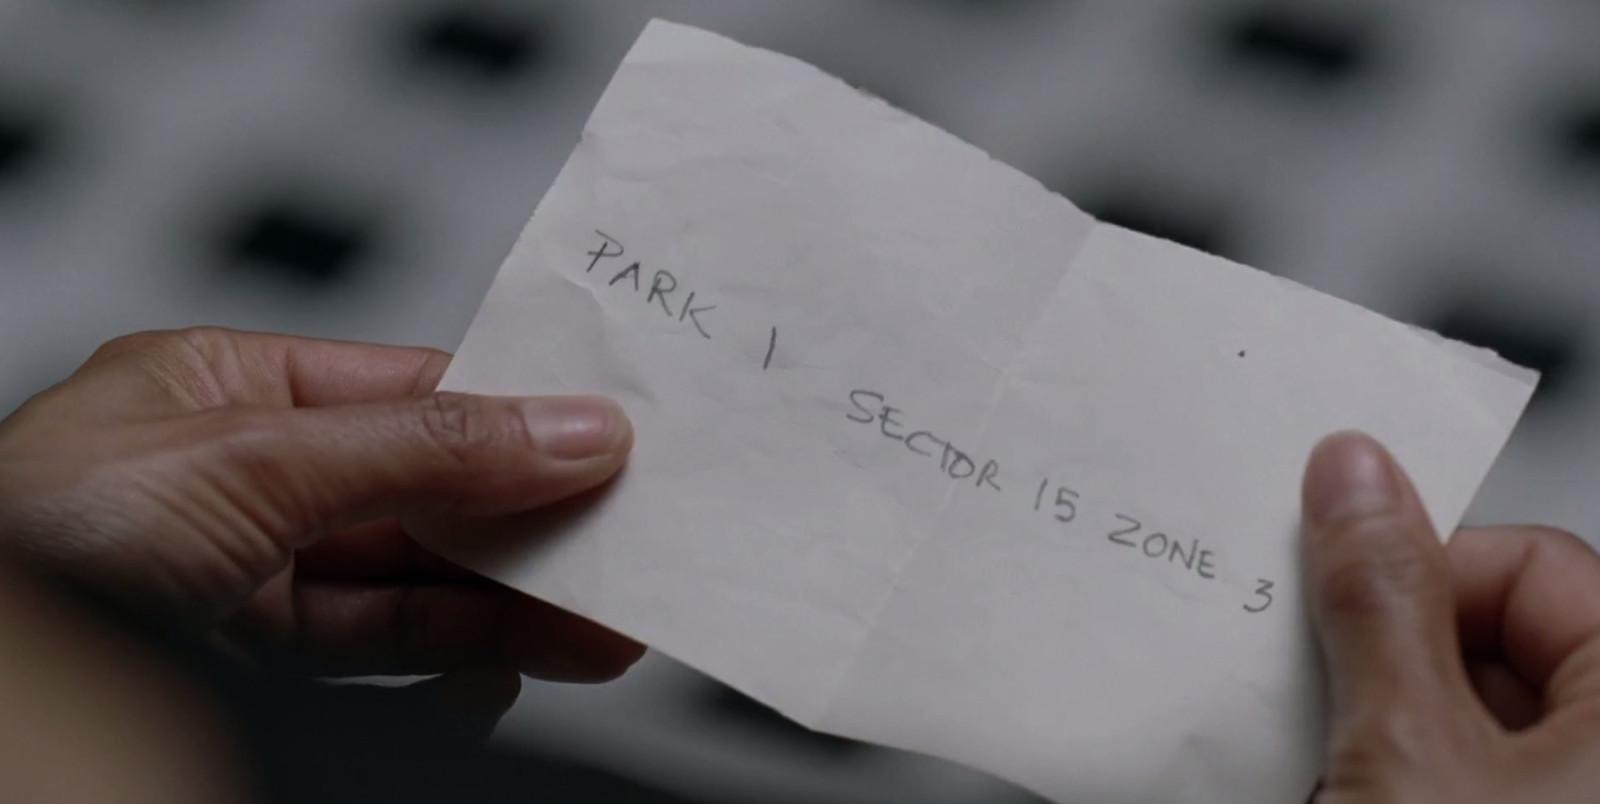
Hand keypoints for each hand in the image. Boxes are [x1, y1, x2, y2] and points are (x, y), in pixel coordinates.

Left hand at [0, 327, 642, 731]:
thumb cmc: (25, 546)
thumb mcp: (249, 465)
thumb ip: (422, 450)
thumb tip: (563, 427)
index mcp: (221, 389)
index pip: (409, 389)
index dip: (516, 413)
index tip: (610, 438)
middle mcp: (239, 477)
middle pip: (425, 492)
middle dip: (531, 522)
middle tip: (626, 542)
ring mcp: (244, 575)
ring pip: (414, 583)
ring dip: (514, 605)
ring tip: (601, 621)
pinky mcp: (250, 666)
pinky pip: (377, 656)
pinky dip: (451, 665)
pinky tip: (504, 666)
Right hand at [1302, 432, 1599, 802]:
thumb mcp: (1406, 751)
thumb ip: (1379, 605)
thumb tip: (1355, 480)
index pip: (1532, 563)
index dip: (1422, 576)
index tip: (1343, 606)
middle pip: (1501, 642)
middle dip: (1395, 660)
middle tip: (1328, 700)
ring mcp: (1580, 796)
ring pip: (1479, 720)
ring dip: (1392, 728)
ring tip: (1336, 770)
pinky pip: (1475, 781)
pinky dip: (1409, 780)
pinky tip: (1352, 795)